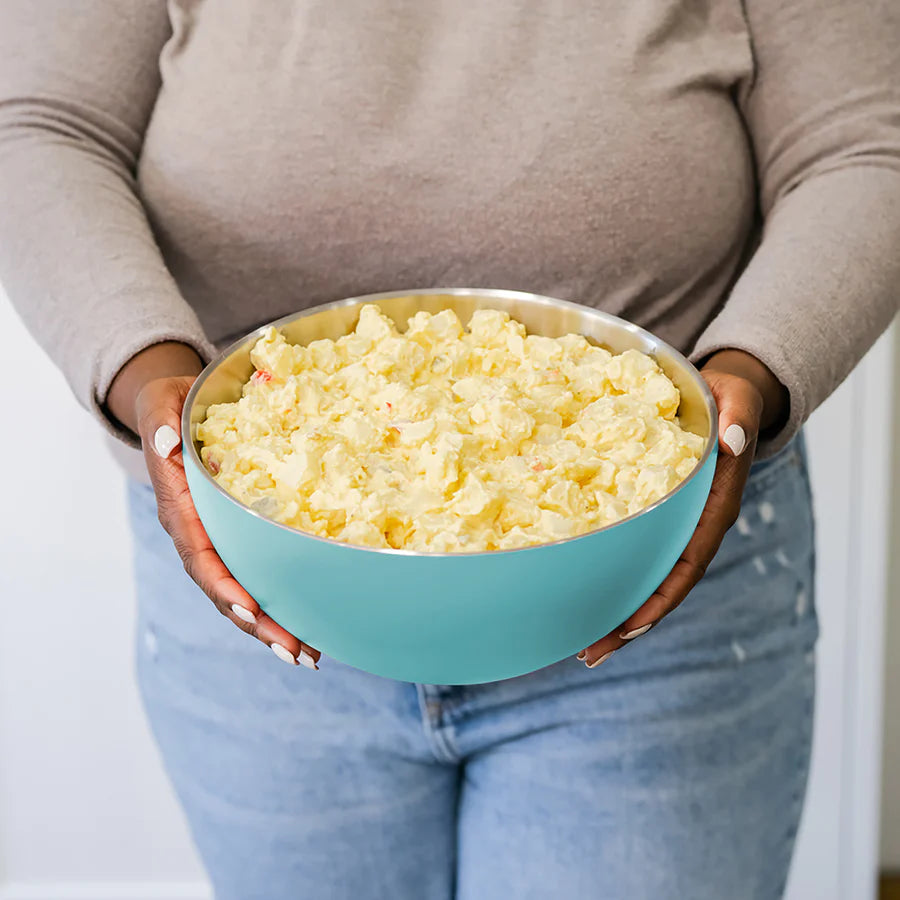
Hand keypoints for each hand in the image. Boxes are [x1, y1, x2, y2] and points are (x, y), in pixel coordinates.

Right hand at [108, 343, 320, 669]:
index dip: (223, 586)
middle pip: (224, 589)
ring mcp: (215, 540)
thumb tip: (166, 444)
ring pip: (240, 593)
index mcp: (180, 508)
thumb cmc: (172, 404)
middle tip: (295, 651)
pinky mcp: (234, 538)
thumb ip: (161, 423)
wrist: (175, 410)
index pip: (200, 555)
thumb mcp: (161, 403)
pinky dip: (279, 604)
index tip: (251, 609)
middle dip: (258, 623)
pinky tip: (311, 627)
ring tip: (309, 655)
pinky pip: (254, 576)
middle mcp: (196, 533)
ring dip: (272, 626)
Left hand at [578, 349, 788, 667]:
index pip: (690, 563)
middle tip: (587, 651)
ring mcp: (676, 525)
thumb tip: (732, 441)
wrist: (726, 395)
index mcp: (715, 507)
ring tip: (577, 642)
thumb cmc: (729, 398)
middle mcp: (695, 526)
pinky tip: (579, 591)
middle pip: (663, 586)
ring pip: (646, 577)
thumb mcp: (738, 399)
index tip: (630, 625)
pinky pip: (634, 553)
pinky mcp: (658, 515)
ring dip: (615, 611)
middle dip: (629, 622)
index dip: (662, 597)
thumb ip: (739, 417)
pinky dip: (611, 577)